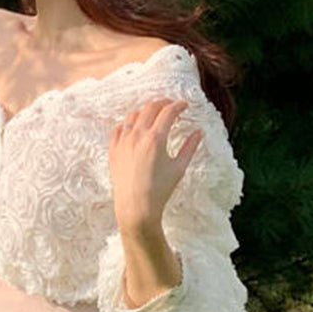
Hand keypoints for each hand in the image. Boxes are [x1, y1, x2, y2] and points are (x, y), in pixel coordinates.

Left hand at [108, 98, 202, 235]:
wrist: (135, 208)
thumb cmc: (160, 191)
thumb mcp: (179, 168)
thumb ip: (190, 147)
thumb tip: (199, 132)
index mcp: (156, 139)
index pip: (168, 112)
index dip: (178, 105)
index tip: (185, 105)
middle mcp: (137, 136)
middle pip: (150, 108)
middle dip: (163, 103)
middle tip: (171, 106)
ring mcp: (123, 142)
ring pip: (133, 115)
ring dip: (145, 111)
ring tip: (153, 115)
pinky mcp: (113, 150)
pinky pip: (119, 129)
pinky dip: (128, 123)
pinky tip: (134, 127)